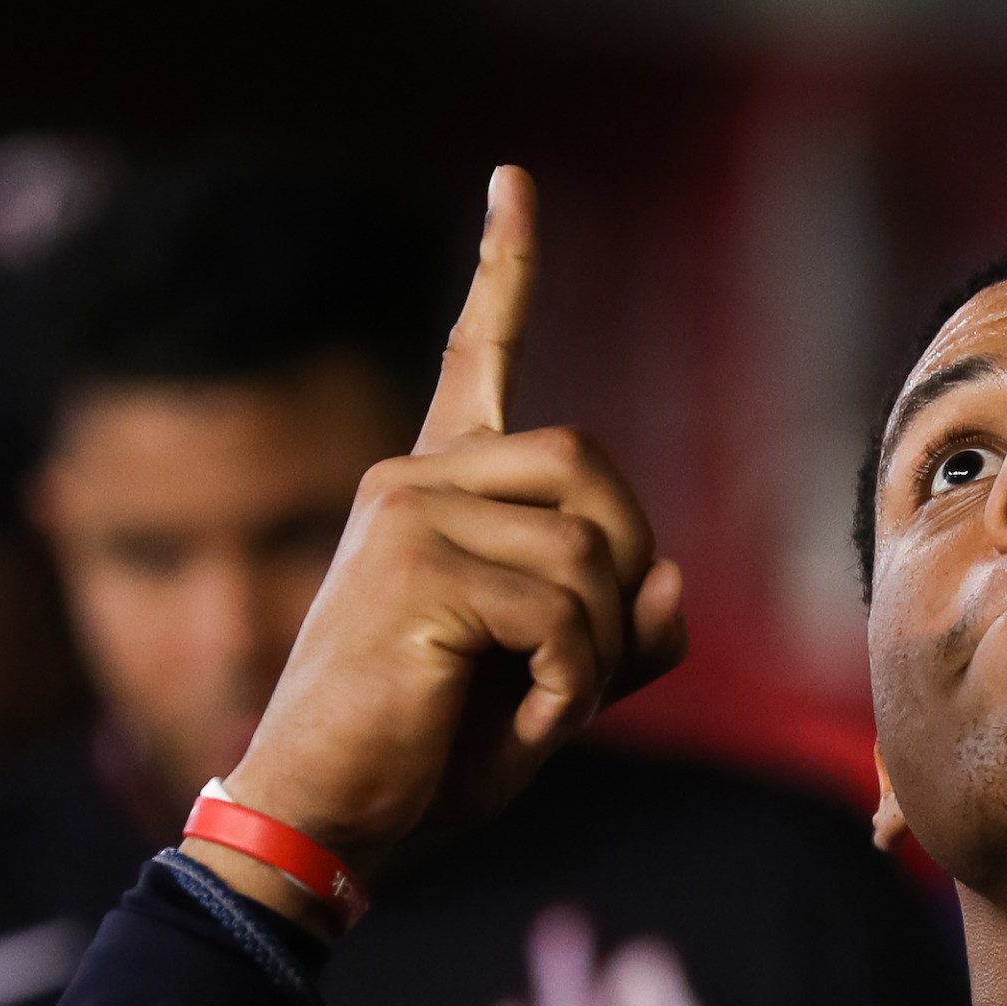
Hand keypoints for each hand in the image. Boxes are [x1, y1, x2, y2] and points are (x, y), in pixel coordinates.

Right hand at [188, 165, 686, 922]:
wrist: (330, 822)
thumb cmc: (430, 757)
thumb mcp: (551, 686)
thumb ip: (621, 632)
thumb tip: (676, 583)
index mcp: (433, 492)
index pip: (476, 358)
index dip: (503, 270)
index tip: (514, 183)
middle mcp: (410, 483)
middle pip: (591, 468)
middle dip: (624, 572)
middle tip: (585, 663)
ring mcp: (406, 518)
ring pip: (590, 555)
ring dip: (596, 655)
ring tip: (534, 707)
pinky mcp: (416, 573)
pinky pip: (566, 615)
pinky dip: (573, 689)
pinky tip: (519, 723)